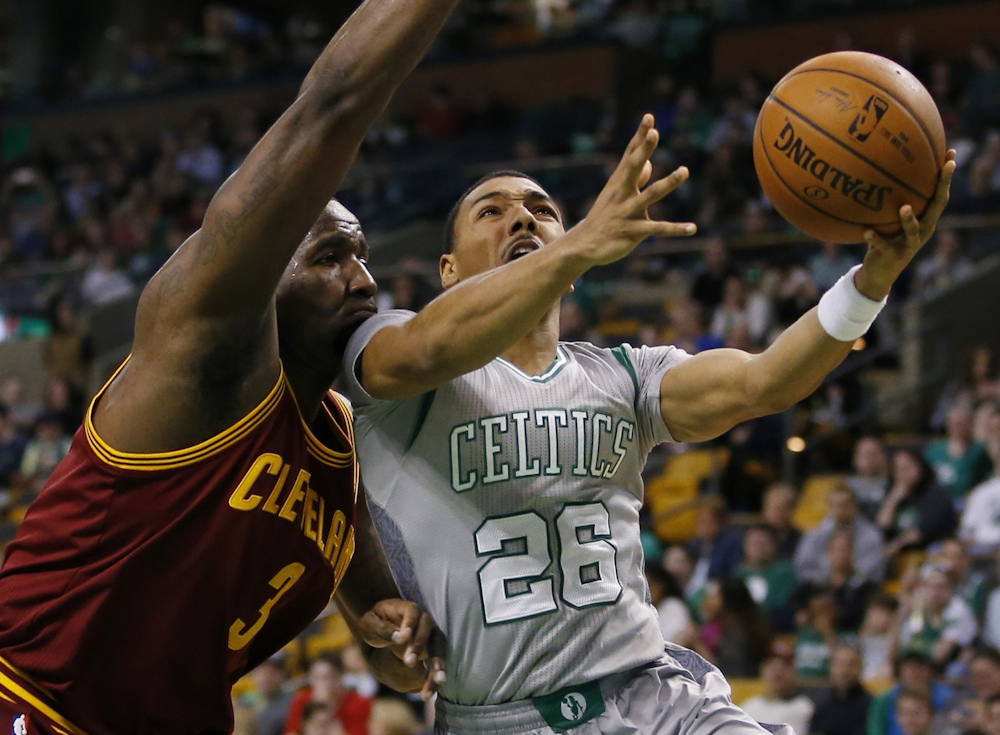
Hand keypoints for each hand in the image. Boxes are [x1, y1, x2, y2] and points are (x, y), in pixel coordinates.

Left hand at [358, 599, 446, 700]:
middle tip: (408, 662)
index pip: (412, 612)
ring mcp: (430, 635)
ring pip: (439, 648)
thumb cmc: (374, 622)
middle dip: (420, 646)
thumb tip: (400, 638)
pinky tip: (428, 693)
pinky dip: (434, 678)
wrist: (381, 627)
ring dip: (438, 665)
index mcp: (407, 609)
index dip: (410, 624)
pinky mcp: (432, 651)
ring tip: (436, 681)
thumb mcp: (370, 623)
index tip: (404, 637)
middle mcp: (423, 620)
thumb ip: (382, 629)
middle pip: (428, 630)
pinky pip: (436, 663)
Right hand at [568, 114, 695, 266]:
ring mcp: (627, 212)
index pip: (630, 154)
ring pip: (650, 195)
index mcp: (618, 182)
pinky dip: (676, 229)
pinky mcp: (633, 231)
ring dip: (668, 182)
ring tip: (685, 170)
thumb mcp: (616, 195)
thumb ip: (634, 178)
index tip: (649, 117)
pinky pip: (657, 229)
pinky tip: (692, 228)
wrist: (584, 245)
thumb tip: (648, 163)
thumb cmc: (605, 216)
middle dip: (643, 150)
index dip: (639, 136)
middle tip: (654, 133)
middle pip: (633, 167)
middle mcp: (622, 194)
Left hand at [854, 149, 956, 299]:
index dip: (946, 176)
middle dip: (942, 186)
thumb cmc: (885, 237)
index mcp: (925, 219)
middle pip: (937, 207)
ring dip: (909, 220)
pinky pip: (883, 245)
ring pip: (913, 231)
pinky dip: (875, 237)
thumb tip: (878, 169)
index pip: (939, 194)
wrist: (879, 273)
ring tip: (904, 207)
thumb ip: (890, 200)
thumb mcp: (890, 218)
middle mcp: (923, 230)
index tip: (951, 154)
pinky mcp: (892, 255)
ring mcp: (909, 244)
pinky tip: (866, 230)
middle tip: (945, 167)